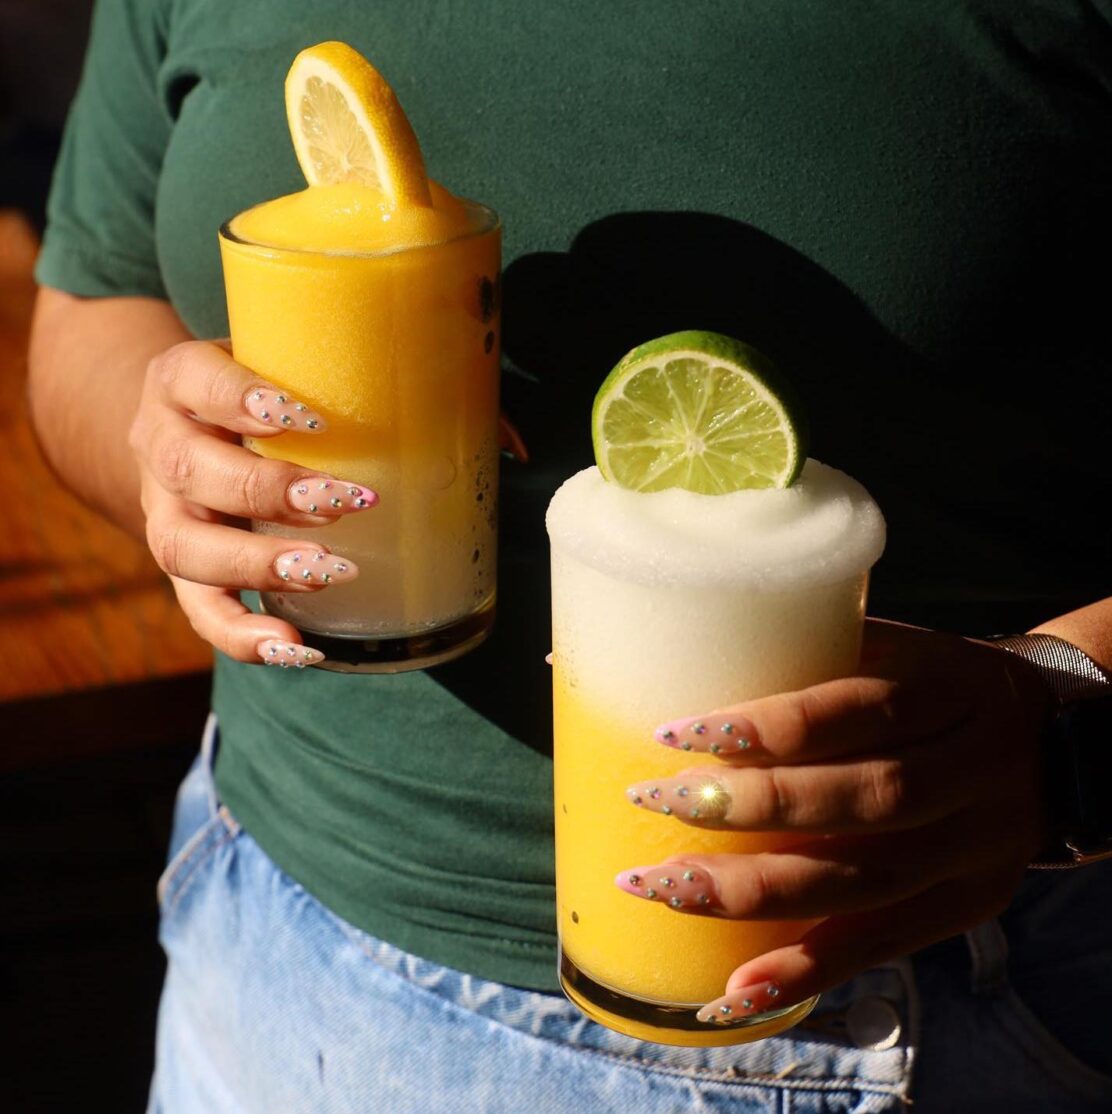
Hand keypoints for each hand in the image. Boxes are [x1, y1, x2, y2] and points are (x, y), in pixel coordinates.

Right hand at [128, 340, 377, 665]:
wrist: (184, 429)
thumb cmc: (260, 397)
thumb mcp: (285, 368)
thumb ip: (357, 381)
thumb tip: (500, 428)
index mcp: (179, 383)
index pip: (195, 379)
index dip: (241, 398)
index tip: (310, 420)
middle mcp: (160, 446)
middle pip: (190, 471)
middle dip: (266, 492)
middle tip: (339, 504)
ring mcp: (162, 512)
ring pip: (183, 547)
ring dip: (259, 564)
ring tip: (327, 571)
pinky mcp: (181, 570)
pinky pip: (200, 611)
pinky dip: (244, 635)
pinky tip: (298, 647)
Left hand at [615, 619, 1050, 1020]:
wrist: (1056, 742)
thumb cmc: (936, 685)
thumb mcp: (898, 649)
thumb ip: (818, 653)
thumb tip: (691, 654)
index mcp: (951, 689)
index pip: (855, 710)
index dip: (766, 727)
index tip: (676, 733)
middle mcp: (974, 771)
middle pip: (861, 799)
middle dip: (749, 808)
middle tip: (657, 801)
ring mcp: (976, 848)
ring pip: (864, 881)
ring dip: (755, 893)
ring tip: (664, 887)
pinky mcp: (967, 905)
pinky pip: (882, 946)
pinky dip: (804, 970)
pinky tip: (733, 990)